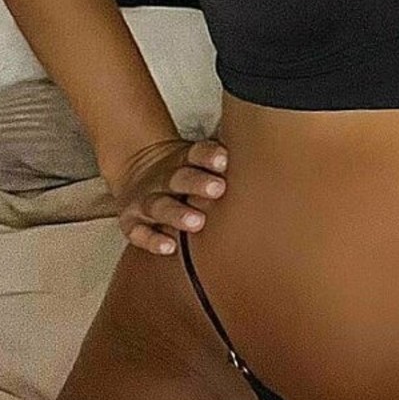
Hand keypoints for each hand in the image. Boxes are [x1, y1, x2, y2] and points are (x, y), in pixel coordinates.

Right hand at [106, 137, 228, 255]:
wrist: (138, 171)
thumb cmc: (185, 173)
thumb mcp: (201, 163)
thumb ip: (224, 165)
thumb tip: (267, 163)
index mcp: (185, 160)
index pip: (198, 153)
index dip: (210, 156)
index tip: (224, 160)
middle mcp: (164, 179)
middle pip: (180, 178)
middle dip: (197, 183)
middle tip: (218, 189)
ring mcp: (145, 200)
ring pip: (160, 206)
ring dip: (177, 213)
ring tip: (197, 222)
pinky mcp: (131, 222)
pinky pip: (139, 232)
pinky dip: (152, 240)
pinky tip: (169, 245)